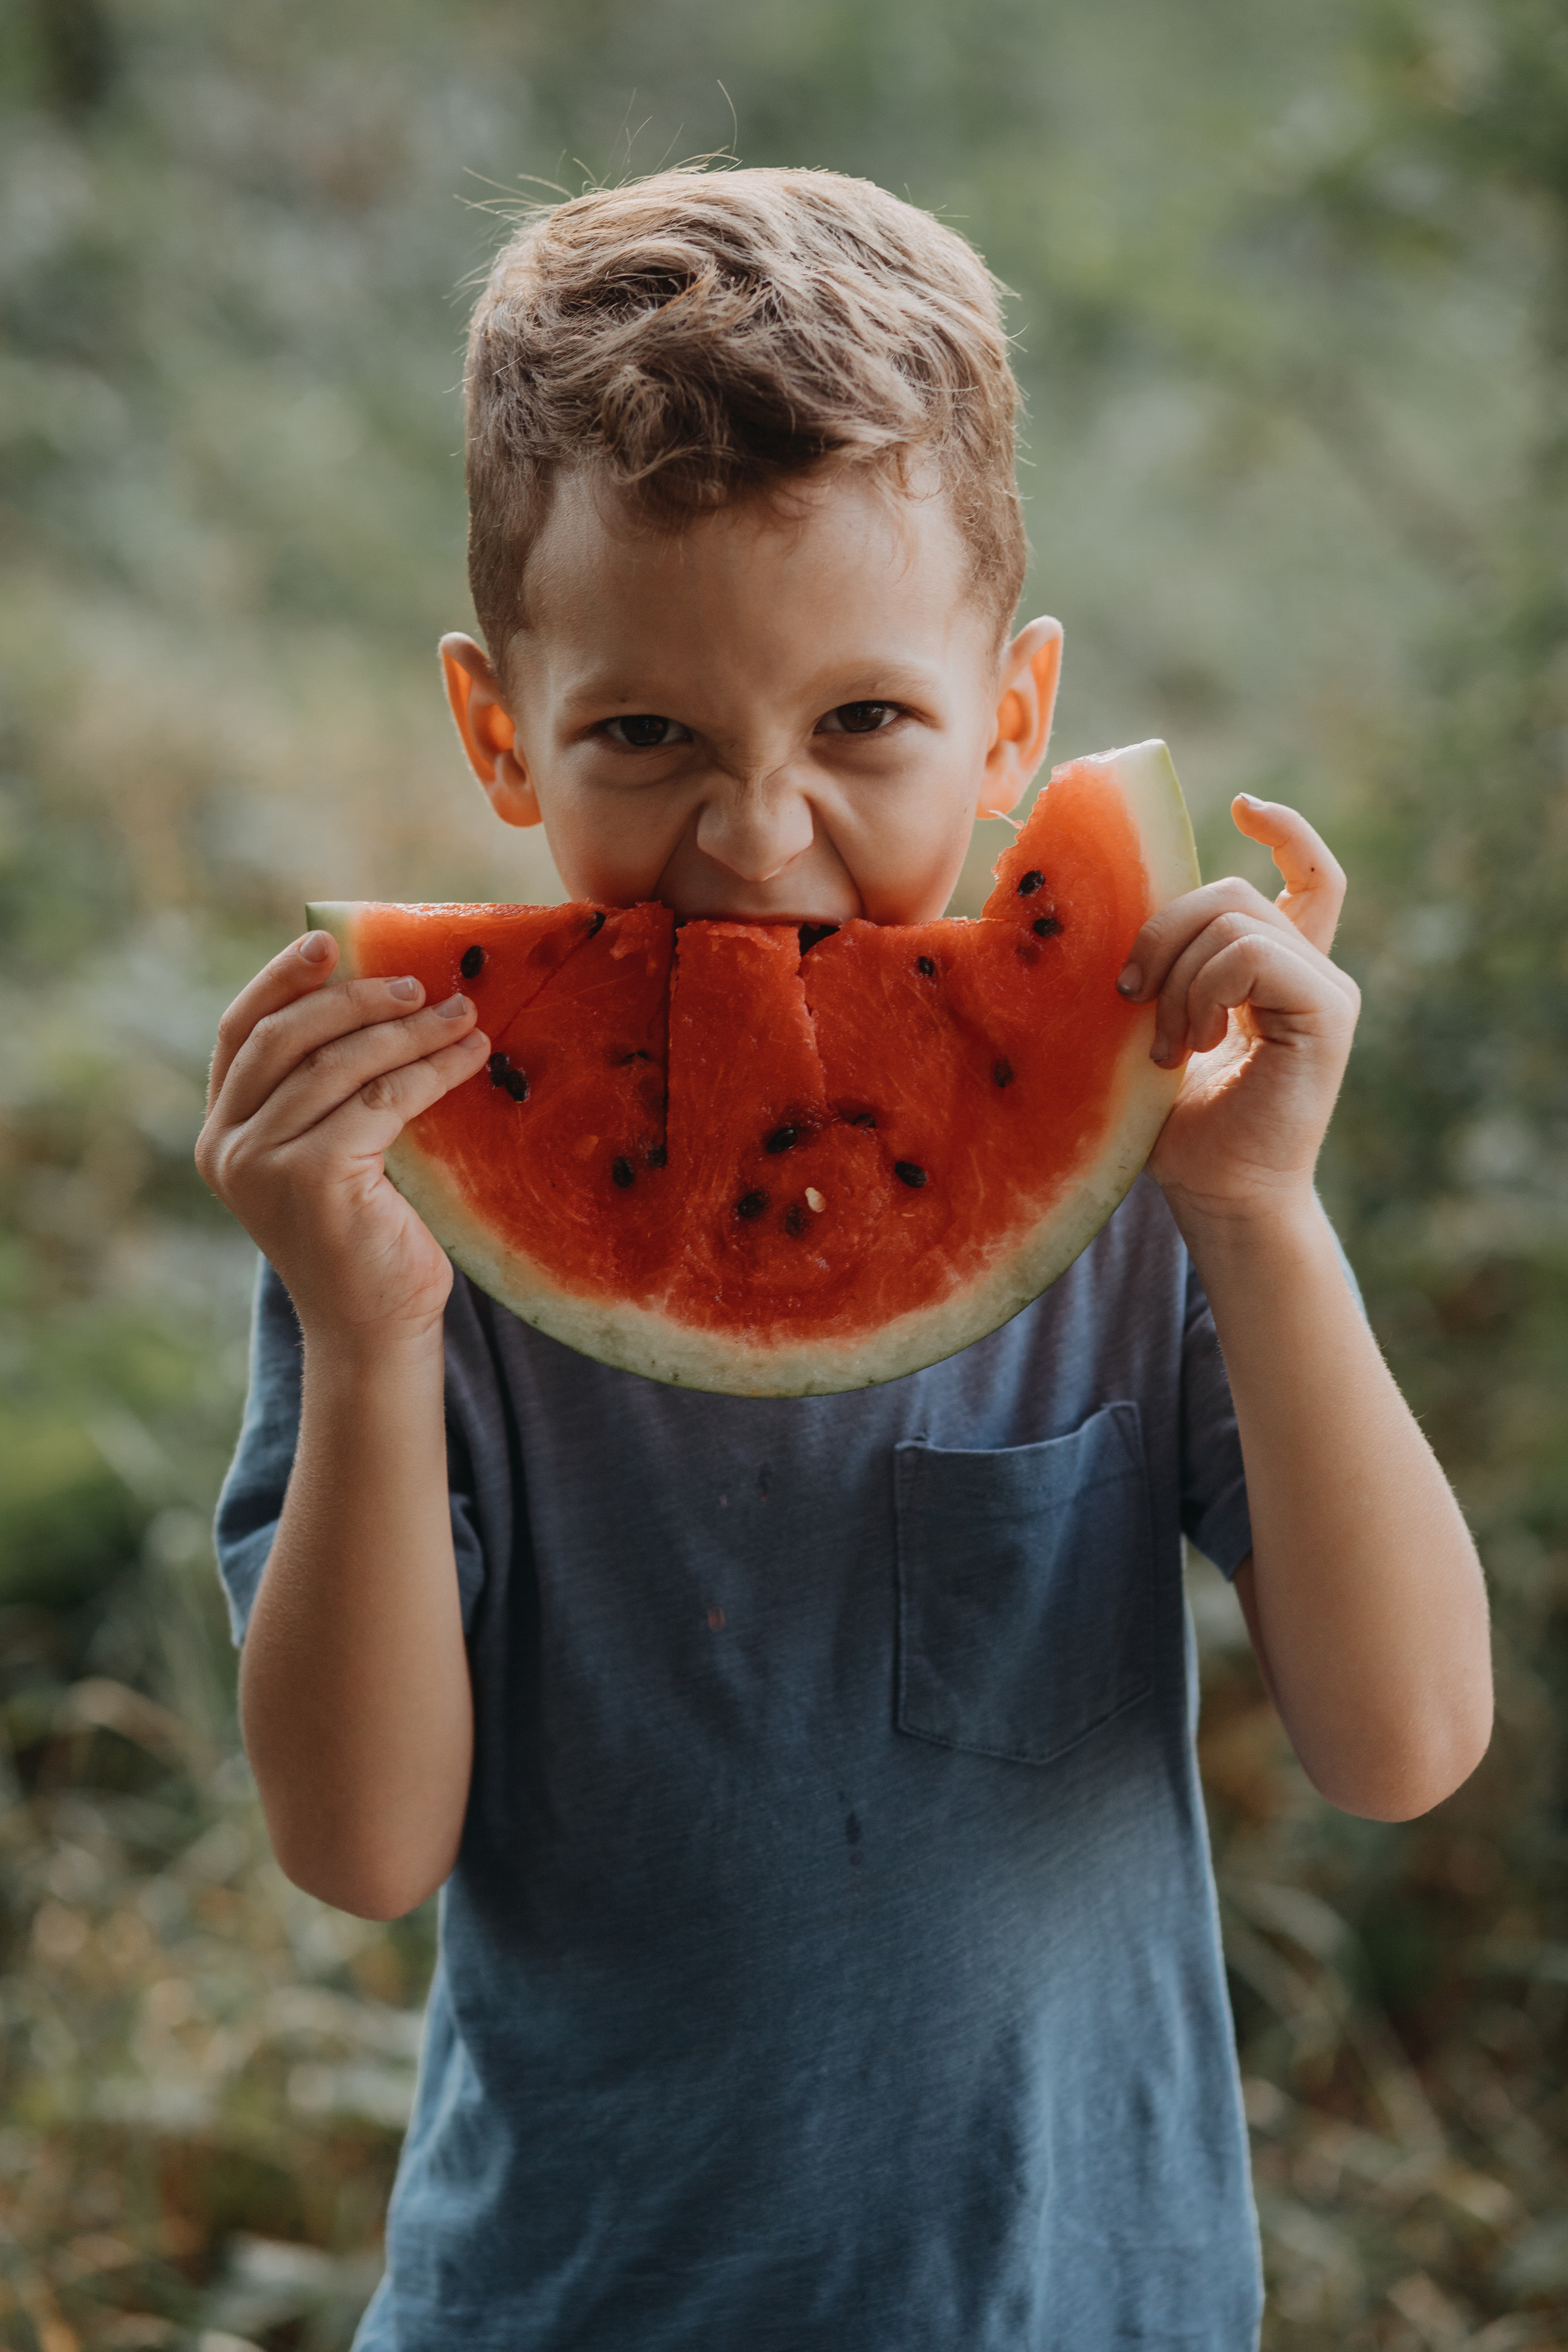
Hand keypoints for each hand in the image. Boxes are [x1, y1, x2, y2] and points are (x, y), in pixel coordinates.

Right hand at [196, 930, 490, 1349]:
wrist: (376, 1329)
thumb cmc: (367, 1239)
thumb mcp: (334, 1154)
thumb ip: (330, 1093)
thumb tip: (387, 1000)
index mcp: (222, 1134)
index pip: (239, 1033)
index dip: (279, 980)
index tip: (326, 942)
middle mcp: (229, 1147)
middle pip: (288, 1037)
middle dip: (357, 999)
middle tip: (420, 985)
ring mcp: (264, 1163)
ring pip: (341, 1064)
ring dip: (409, 1032)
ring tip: (463, 1015)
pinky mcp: (314, 1176)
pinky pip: (381, 1099)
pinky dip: (430, 1070)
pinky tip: (469, 1057)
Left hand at [1119, 796, 1359, 1222]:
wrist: (1218, 1198)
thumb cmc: (1178, 1129)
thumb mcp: (1151, 1028)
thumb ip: (1155, 969)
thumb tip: (1096, 904)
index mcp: (1279, 971)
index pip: (1308, 875)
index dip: (1285, 829)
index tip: (1243, 803)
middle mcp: (1311, 972)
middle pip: (1232, 892)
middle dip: (1163, 930)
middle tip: (1131, 999)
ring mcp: (1326, 990)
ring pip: (1235, 919)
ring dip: (1177, 976)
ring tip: (1167, 1045)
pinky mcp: (1327, 1012)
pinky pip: (1251, 953)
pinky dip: (1205, 988)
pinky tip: (1194, 1043)